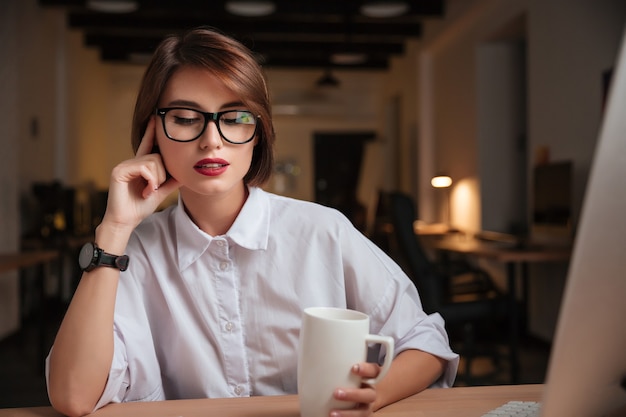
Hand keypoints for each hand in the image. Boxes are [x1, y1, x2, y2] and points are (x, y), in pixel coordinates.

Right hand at [101, 117, 179, 232]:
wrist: (126, 221)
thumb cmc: (140, 207)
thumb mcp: (160, 191)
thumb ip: (171, 180)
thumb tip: (185, 172)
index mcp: (140, 166)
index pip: (147, 145)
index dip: (151, 131)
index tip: (155, 117)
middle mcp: (131, 162)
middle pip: (157, 157)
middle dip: (162, 174)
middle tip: (154, 188)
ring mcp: (123, 165)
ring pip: (152, 162)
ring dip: (156, 180)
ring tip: (149, 191)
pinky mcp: (119, 171)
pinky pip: (144, 168)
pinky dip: (150, 181)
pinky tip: (146, 191)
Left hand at [330, 363, 380, 416]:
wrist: (366, 394)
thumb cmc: (354, 376)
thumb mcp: (351, 365)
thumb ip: (342, 358)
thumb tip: (314, 344)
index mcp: (371, 376)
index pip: (373, 370)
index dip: (365, 369)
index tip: (353, 368)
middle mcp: (371, 391)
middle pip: (368, 394)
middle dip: (353, 395)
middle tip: (336, 393)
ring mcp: (367, 405)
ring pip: (363, 411)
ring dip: (348, 413)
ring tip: (332, 413)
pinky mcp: (362, 414)